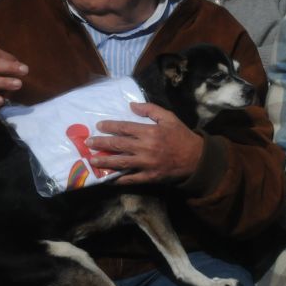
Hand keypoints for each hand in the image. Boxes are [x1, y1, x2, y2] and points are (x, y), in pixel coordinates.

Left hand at [88, 103, 203, 184]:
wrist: (197, 159)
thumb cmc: (181, 136)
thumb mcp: (169, 118)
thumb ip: (150, 110)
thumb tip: (132, 106)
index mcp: (149, 132)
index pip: (124, 128)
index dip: (109, 127)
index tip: (99, 126)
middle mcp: (145, 148)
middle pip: (118, 145)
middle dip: (101, 143)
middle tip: (88, 143)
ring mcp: (146, 164)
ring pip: (120, 162)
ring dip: (105, 161)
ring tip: (92, 160)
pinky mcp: (149, 177)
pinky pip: (131, 179)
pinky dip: (118, 179)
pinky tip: (108, 178)